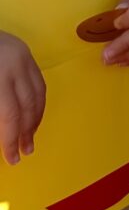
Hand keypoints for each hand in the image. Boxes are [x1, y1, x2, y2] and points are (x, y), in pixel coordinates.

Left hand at [0, 32, 45, 165]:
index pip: (9, 115)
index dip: (10, 140)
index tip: (11, 158)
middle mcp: (14, 65)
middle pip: (27, 106)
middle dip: (26, 132)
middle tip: (24, 152)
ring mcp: (23, 56)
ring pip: (38, 94)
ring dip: (36, 119)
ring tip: (30, 137)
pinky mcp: (26, 51)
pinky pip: (39, 81)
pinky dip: (38, 100)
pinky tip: (33, 114)